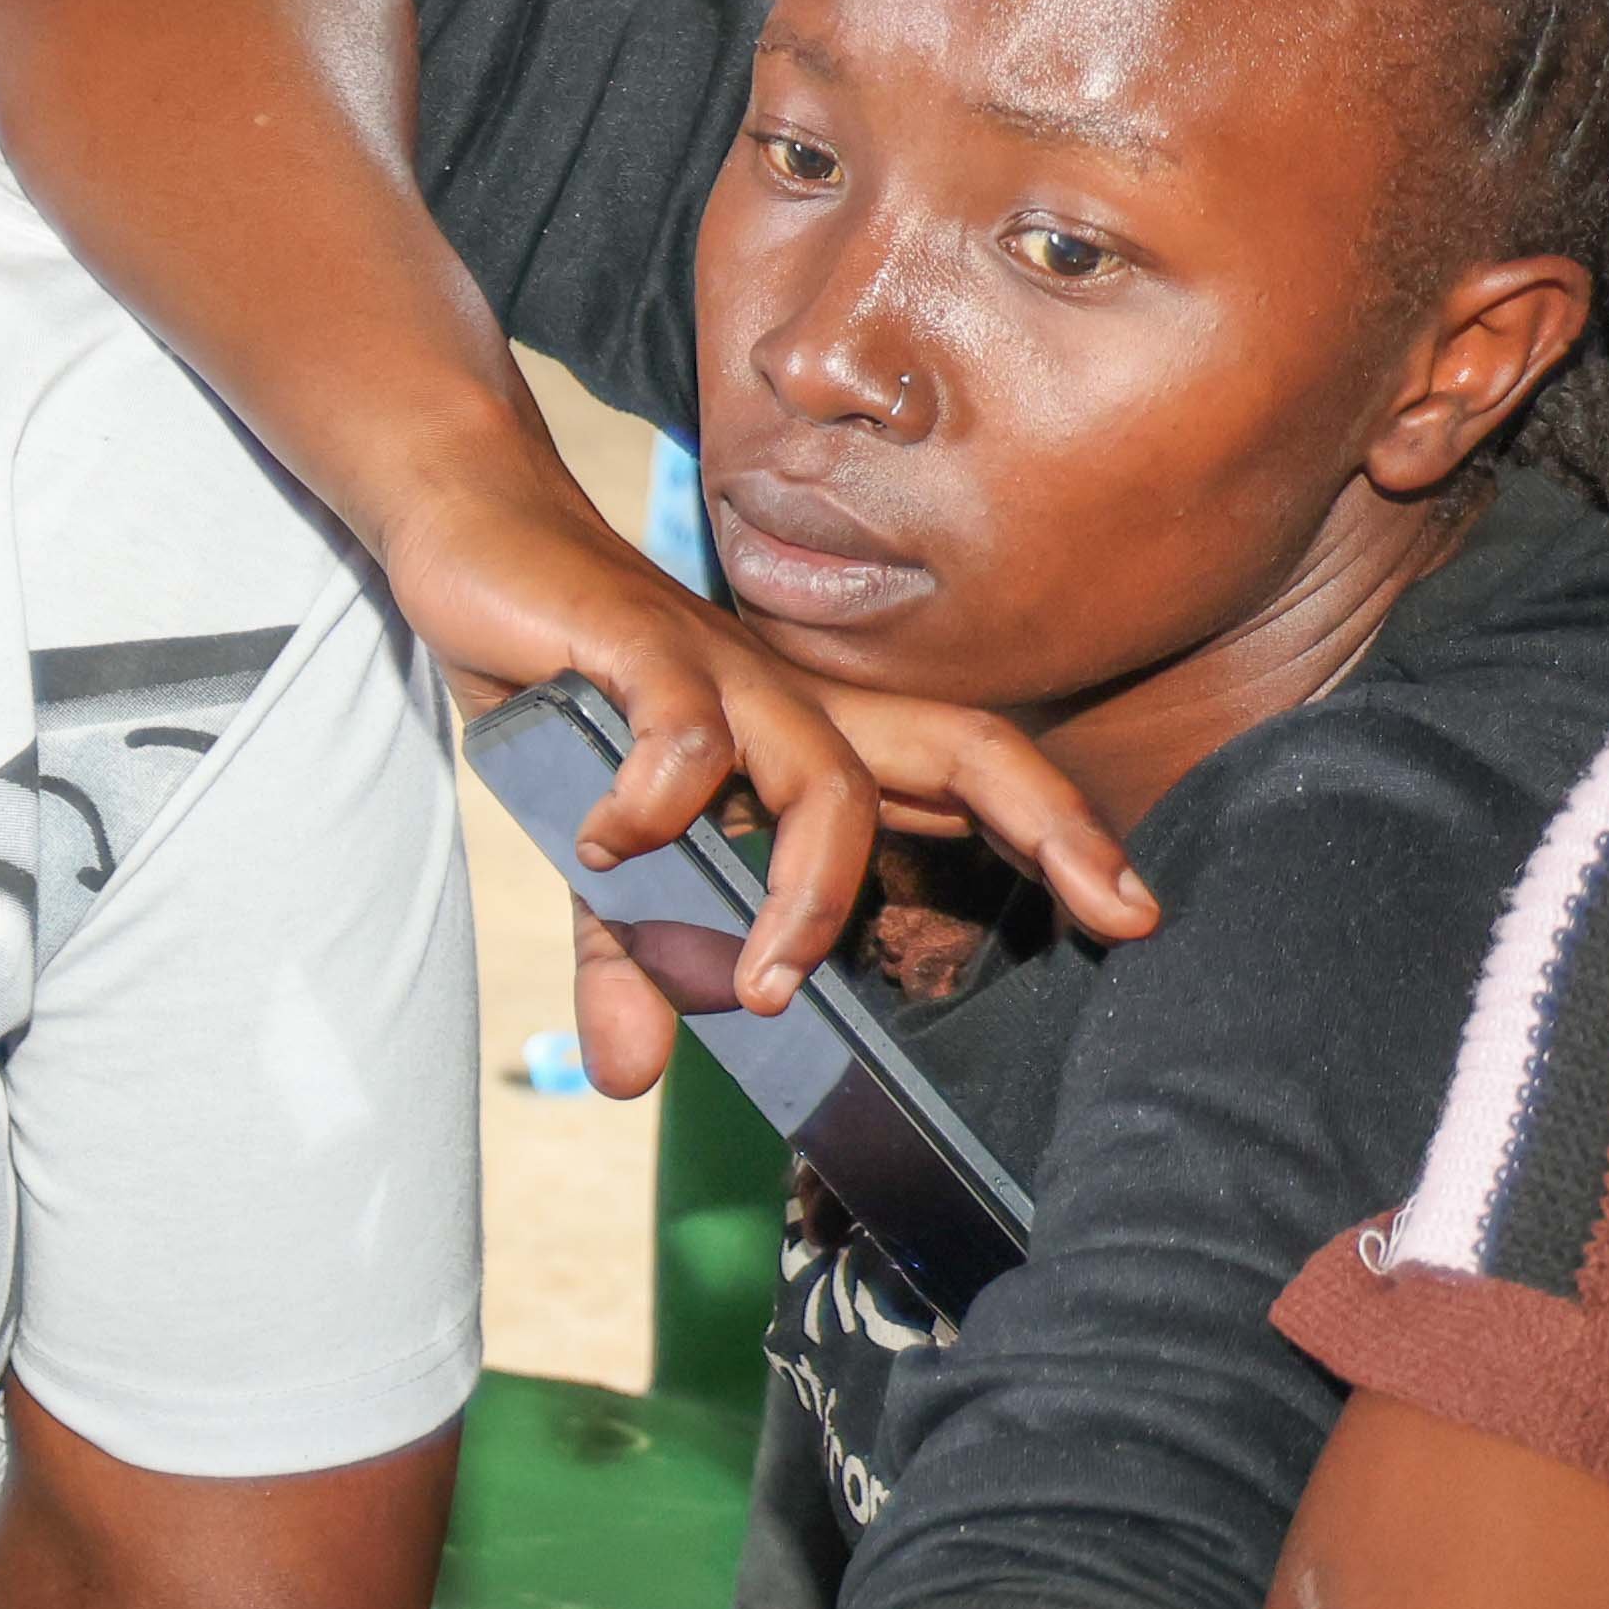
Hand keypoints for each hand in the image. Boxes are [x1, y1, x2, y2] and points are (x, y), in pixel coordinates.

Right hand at [366, 439, 1145, 1052]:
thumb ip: (628, 951)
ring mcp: (725, 669)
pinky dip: (660, 796)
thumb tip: (629, 1076)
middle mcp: (796, 702)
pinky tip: (612, 840)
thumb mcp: (600, 845)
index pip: (966, 775)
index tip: (1132, 915)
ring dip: (807, 892)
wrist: (476, 533)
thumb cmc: (566, 679)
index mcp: (809, 738)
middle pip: (962, 748)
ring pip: (824, 777)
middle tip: (1115, 914)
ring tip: (765, 982)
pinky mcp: (637, 643)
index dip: (1058, 835)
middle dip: (1053, 828)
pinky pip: (684, 727)